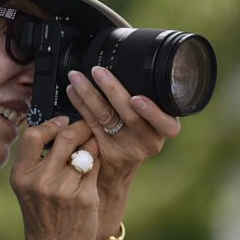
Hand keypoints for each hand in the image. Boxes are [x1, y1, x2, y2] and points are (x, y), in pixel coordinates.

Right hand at [10, 116, 100, 239]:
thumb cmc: (43, 219)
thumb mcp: (28, 190)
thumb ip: (37, 161)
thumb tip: (59, 128)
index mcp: (21, 176)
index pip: (33, 135)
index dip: (51, 124)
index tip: (62, 122)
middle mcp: (41, 180)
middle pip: (65, 137)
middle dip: (80, 128)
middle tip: (85, 128)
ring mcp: (64, 188)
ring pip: (86, 149)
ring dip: (92, 144)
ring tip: (91, 147)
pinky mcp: (85, 196)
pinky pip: (96, 166)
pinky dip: (98, 161)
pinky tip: (96, 165)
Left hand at [66, 66, 181, 189]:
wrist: (119, 171)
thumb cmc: (138, 137)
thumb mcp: (152, 123)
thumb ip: (147, 104)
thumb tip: (128, 68)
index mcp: (163, 131)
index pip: (167, 125)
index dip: (153, 113)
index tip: (137, 99)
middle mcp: (147, 142)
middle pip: (130, 117)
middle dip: (113, 90)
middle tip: (98, 72)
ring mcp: (125, 149)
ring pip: (106, 118)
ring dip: (89, 94)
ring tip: (77, 77)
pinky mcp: (104, 150)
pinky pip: (91, 124)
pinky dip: (80, 105)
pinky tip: (72, 92)